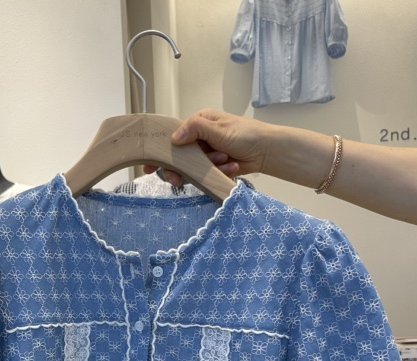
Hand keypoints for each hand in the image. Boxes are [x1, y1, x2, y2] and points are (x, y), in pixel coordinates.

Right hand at [143, 109, 270, 187]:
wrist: (267, 151)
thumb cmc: (245, 134)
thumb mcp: (218, 128)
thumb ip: (194, 129)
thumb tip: (173, 137)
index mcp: (198, 124)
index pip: (172, 136)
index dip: (160, 151)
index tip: (149, 166)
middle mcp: (199, 139)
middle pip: (179, 158)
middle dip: (182, 169)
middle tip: (179, 181)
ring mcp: (207, 155)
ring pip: (193, 169)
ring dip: (209, 168)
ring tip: (226, 161)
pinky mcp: (214, 168)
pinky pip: (207, 175)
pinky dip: (219, 173)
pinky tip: (232, 167)